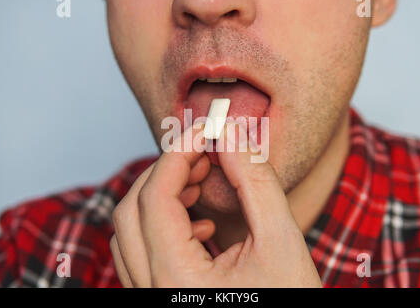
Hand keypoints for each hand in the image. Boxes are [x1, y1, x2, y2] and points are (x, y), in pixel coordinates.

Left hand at [110, 126, 321, 286]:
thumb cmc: (290, 306)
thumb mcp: (282, 242)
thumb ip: (255, 182)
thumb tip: (232, 135)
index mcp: (176, 280)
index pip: (156, 197)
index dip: (179, 153)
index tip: (206, 130)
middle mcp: (151, 292)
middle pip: (131, 211)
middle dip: (167, 172)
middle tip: (205, 155)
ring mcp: (151, 298)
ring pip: (129, 232)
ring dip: (161, 196)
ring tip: (203, 183)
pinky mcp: (161, 298)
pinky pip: (140, 253)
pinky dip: (163, 224)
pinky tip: (200, 224)